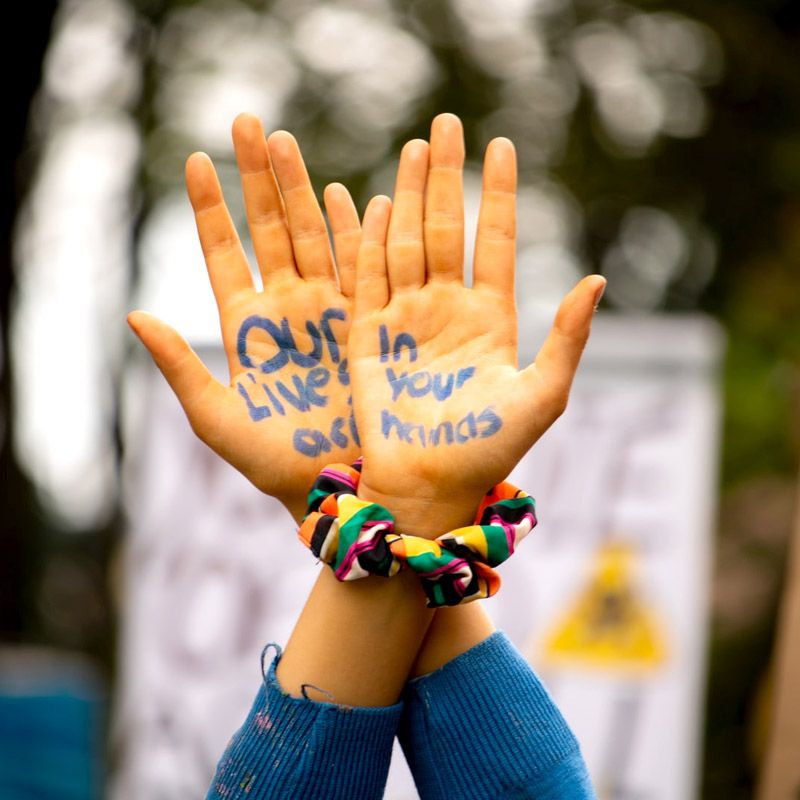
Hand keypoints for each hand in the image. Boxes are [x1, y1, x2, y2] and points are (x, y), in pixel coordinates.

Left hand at [128, 114, 361, 517]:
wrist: (335, 483)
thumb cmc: (274, 463)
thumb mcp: (216, 419)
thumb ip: (179, 366)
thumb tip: (134, 314)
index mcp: (247, 328)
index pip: (224, 254)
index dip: (212, 209)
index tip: (197, 161)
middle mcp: (287, 310)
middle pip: (270, 231)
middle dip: (259, 178)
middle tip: (249, 122)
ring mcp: (327, 312)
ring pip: (313, 237)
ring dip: (302, 190)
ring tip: (288, 141)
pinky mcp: (366, 324)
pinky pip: (360, 268)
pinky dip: (354, 231)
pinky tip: (346, 194)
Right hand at [349, 114, 604, 533]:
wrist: (429, 487)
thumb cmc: (488, 451)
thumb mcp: (541, 396)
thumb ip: (568, 339)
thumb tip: (599, 279)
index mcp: (490, 319)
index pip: (494, 241)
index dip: (498, 194)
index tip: (503, 146)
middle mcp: (447, 310)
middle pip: (446, 229)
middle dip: (447, 176)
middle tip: (447, 123)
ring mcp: (405, 320)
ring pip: (405, 243)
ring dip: (410, 194)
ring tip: (415, 147)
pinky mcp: (368, 337)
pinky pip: (367, 280)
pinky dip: (370, 242)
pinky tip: (377, 203)